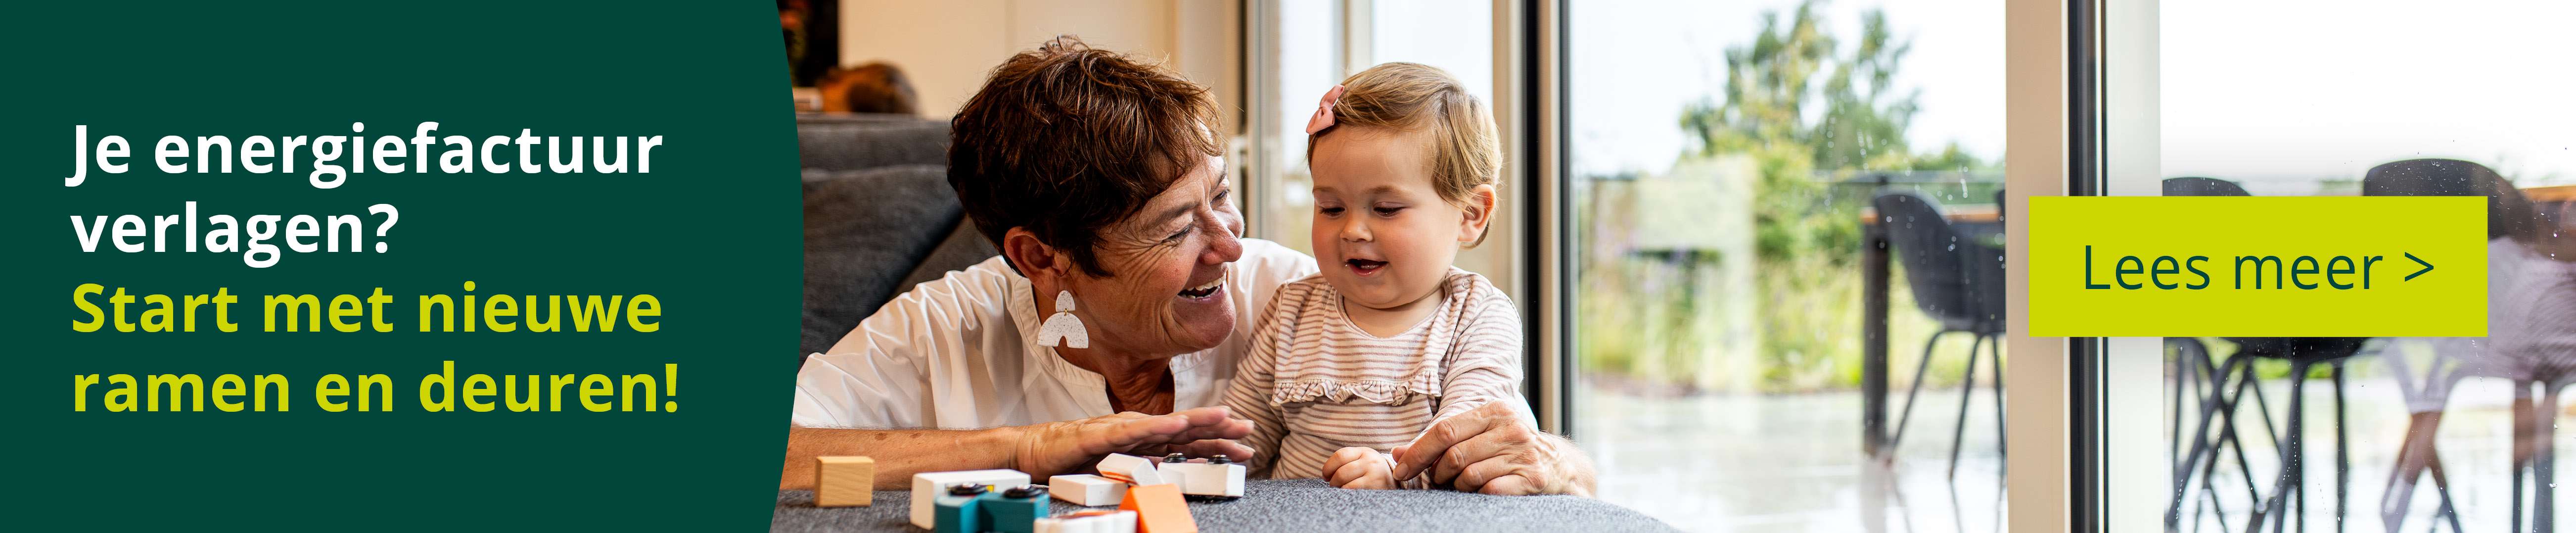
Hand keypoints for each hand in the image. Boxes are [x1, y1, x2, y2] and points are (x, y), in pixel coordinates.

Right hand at [1009, 406, 1252, 477]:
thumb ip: (1152, 465)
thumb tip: (1183, 469)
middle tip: (1246, 427)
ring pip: (1164, 424)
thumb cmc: (1078, 457)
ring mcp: (1120, 429)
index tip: (1244, 443)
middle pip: (1184, 428)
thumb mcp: (1123, 466)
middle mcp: (1138, 430)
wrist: (1037, 451)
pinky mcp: (1101, 434)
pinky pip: (1131, 432)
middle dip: (1217, 427)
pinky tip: (1173, 425)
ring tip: (1221, 418)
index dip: (1216, 439)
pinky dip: (1154, 427)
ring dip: (1194, 420)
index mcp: (1145, 439)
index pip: (1187, 439)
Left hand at [1322, 447, 1396, 489]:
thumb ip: (1346, 461)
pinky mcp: (1375, 487)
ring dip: (1339, 489)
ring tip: (1342, 489)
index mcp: (1364, 452)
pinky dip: (1346, 494)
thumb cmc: (1372, 472)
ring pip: (1345, 482)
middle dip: (1333, 481)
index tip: (1326, 475)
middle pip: (1341, 472)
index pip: (1340, 456)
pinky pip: (1352, 491)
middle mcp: (1370, 461)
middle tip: (1334, 485)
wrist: (1395, 483)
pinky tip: (1349, 495)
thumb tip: (1325, 474)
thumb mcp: (1363, 460)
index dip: (1328, 467)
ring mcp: (1374, 474)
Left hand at [1390, 401, 1596, 495]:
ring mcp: (1524, 453)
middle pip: (1454, 454)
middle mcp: (1512, 428)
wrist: (1559, 466)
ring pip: (1469, 475)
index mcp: (1495, 411)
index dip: (1418, 452)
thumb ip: (1440, 440)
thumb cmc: (1508, 449)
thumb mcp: (1479, 435)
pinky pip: (1489, 490)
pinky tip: (1478, 492)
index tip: (1400, 469)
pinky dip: (1476, 495)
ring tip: (1459, 486)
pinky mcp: (1532, 478)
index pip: (1445, 430)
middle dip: (1435, 473)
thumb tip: (1396, 451)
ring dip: (1456, 486)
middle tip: (1434, 481)